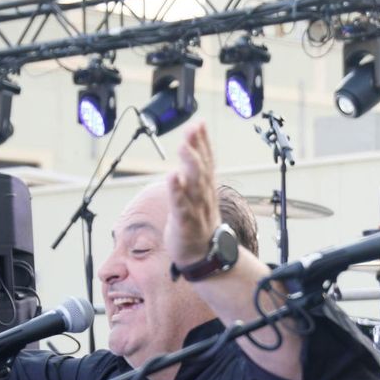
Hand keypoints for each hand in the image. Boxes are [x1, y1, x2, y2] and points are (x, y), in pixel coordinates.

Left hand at [165, 123, 221, 267]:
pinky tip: (172, 178)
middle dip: (197, 148)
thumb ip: (196, 171)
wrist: (204, 256)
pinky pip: (181, 206)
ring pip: (194, 185)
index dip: (203, 142)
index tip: (199, 123)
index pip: (207, 161)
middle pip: (201, 168)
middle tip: (192, 129)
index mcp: (206, 188)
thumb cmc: (198, 222)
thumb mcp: (199, 194)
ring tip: (184, 147)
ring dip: (190, 165)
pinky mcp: (185, 223)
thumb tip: (192, 146)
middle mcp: (203, 196)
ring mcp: (196, 209)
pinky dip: (177, 192)